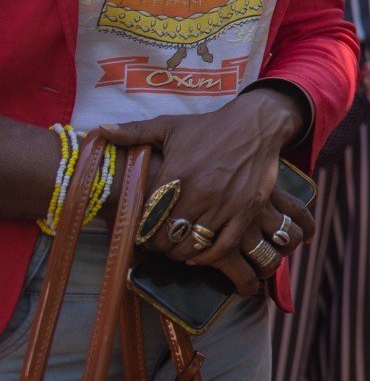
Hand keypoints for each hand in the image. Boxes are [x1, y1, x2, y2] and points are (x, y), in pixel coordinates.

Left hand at [101, 89, 303, 296]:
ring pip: (193, 244)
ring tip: (177, 248)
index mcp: (176, 174)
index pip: (148, 219)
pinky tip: (200, 254)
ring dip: (181, 252)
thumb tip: (101, 130)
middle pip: (167, 237)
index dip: (141, 232)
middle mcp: (199, 193)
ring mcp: (224, 203)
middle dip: (159, 245)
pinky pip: (223, 246)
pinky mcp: (246, 210)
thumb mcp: (170, 125)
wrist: (257, 123)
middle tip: (160, 242)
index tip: (143, 233)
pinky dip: (208, 256)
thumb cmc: (210, 126)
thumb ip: (134, 131)